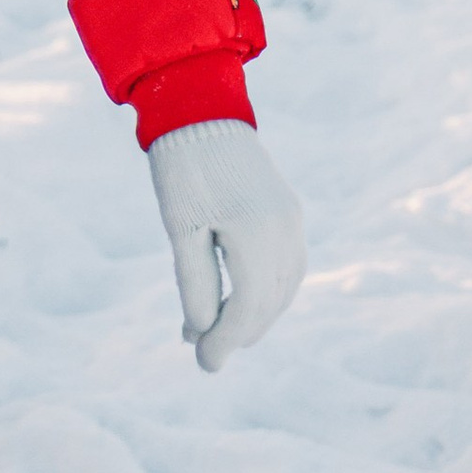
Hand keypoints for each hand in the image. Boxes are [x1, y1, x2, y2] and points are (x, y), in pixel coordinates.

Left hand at [146, 121, 304, 370]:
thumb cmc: (182, 168)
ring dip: (255, 315)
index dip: (226, 340)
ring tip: (218, 330)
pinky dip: (266, 290)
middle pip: (269, 303)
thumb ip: (195, 283)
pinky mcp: (288, 212)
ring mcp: (291, 221)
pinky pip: (287, 266)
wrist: (201, 109)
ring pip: (282, 288)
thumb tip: (201, 333)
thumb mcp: (181, 229)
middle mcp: (284, 231)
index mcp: (256, 234)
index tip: (202, 363)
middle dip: (238, 332)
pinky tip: (240, 298)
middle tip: (204, 351)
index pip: (248, 307)